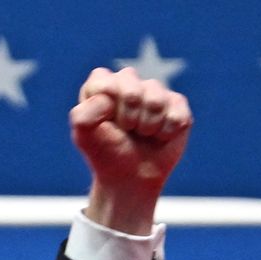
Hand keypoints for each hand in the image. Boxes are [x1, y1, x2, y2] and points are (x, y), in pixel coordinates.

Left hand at [69, 67, 191, 234]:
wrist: (130, 178)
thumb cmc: (106, 154)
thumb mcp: (84, 137)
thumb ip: (82, 114)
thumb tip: (108, 97)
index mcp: (102, 85)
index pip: (104, 80)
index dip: (106, 106)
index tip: (105, 123)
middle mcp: (129, 82)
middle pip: (132, 88)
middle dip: (127, 117)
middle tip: (125, 130)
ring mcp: (155, 92)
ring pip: (156, 101)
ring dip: (147, 126)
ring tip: (141, 134)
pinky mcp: (177, 104)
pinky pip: (176, 113)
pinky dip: (166, 132)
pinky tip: (159, 136)